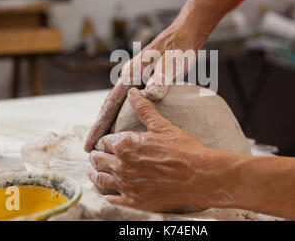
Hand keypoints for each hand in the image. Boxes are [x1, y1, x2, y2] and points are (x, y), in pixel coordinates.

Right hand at [84, 0, 236, 152]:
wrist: (186, 33)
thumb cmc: (180, 49)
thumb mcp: (173, 64)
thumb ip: (161, 79)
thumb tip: (148, 95)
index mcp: (131, 74)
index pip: (109, 105)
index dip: (99, 126)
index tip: (89, 143)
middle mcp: (128, 76)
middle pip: (107, 106)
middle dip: (98, 127)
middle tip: (90, 149)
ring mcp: (135, 76)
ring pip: (115, 104)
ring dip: (108, 121)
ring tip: (103, 141)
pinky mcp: (142, 78)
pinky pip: (126, 101)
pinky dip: (120, 114)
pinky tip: (125, 124)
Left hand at [87, 87, 223, 211]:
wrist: (201, 176)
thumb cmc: (184, 150)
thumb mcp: (163, 126)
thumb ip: (144, 109)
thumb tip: (133, 93)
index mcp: (126, 144)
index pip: (103, 142)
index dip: (103, 142)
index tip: (103, 143)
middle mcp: (122, 165)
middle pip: (98, 160)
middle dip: (96, 156)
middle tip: (96, 156)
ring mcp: (127, 185)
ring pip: (100, 179)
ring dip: (95, 173)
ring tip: (94, 172)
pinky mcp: (134, 201)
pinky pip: (111, 199)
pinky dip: (107, 195)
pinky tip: (107, 193)